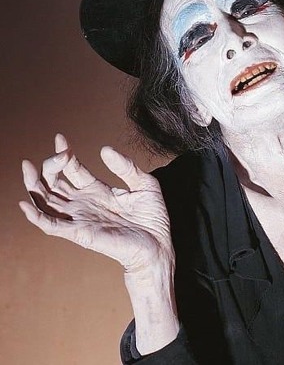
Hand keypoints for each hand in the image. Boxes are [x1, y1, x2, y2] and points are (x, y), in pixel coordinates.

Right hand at [19, 134, 173, 273]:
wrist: (158, 245)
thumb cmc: (152, 218)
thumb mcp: (144, 184)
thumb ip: (126, 167)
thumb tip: (104, 149)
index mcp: (98, 190)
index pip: (73, 169)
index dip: (64, 153)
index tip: (60, 138)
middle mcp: (84, 203)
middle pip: (55, 183)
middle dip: (50, 166)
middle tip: (59, 152)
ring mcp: (80, 218)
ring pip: (46, 202)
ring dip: (34, 185)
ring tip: (28, 168)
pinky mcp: (79, 233)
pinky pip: (51, 225)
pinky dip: (35, 215)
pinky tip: (25, 202)